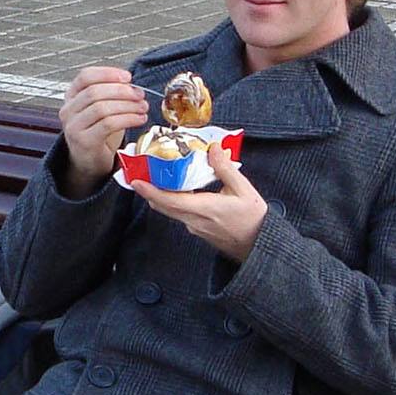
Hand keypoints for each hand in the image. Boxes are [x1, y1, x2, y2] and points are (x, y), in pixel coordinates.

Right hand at [57, 64, 146, 195]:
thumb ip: (112, 94)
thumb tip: (131, 85)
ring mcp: (73, 126)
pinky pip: (108, 124)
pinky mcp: (84, 141)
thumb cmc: (98, 133)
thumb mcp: (102, 108)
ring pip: (102, 108)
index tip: (127, 77)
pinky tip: (138, 119)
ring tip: (142, 108)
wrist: (89, 161)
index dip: (108, 73)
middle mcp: (68, 110)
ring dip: (127, 106)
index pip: (85, 76)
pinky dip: (128, 119)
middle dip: (122, 91)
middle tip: (139, 94)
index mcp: (72, 96)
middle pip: (94, 91)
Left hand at [131, 145, 268, 262]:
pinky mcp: (197, 229)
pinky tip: (177, 188)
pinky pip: (179, 214)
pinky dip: (172, 201)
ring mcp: (195, 227)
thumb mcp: (244, 189)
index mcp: (205, 208)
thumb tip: (214, 149)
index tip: (137, 181)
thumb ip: (225, 168)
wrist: (259, 245)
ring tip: (155, 177)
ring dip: (160, 195)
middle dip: (149, 190)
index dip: (151, 191)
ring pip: (170, 210)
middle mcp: (195, 220)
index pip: (170, 200)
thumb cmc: (253, 219)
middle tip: (139, 174)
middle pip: (164, 206)